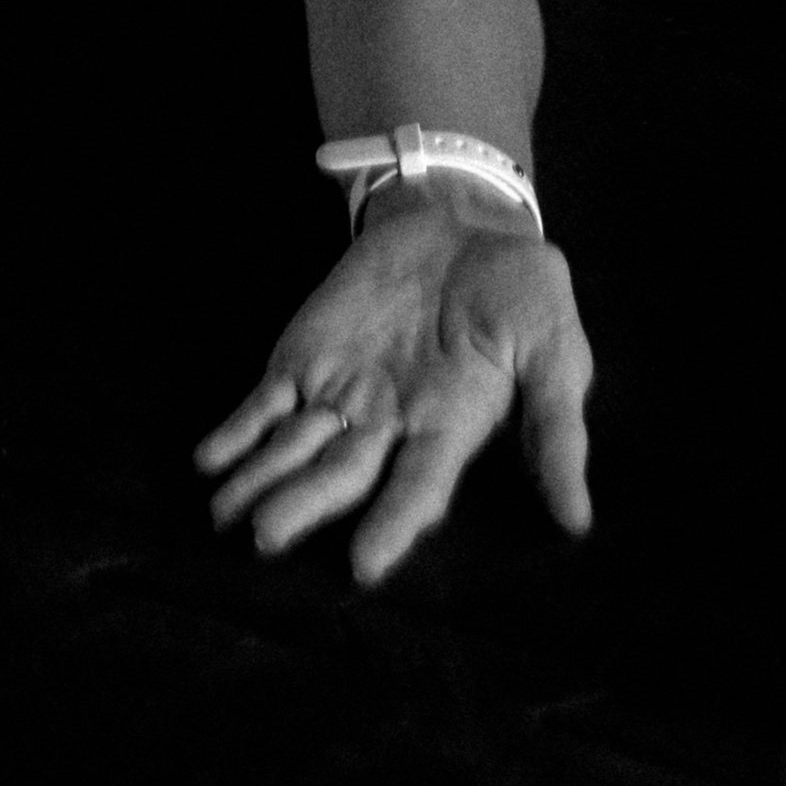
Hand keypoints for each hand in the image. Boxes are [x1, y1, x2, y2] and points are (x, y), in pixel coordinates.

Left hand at [195, 192, 594, 586]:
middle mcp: (388, 426)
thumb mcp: (556, 347)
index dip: (392, 524)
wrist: (465, 220)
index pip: (418, 488)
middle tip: (266, 536)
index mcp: (450, 429)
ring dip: (260, 481)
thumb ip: (556, 429)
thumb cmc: (520, 292)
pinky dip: (236, 431)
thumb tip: (578, 520)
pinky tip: (208, 459)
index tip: (364, 565)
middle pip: (340, 476)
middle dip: (303, 506)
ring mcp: (340, 392)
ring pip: (295, 448)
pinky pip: (265, 402)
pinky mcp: (304, 357)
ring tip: (224, 516)